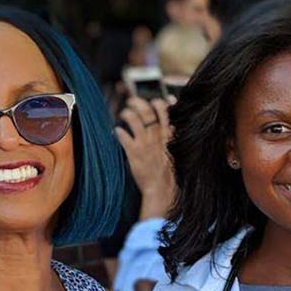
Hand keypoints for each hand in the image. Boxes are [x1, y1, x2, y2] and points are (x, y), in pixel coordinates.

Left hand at [114, 96, 175, 218]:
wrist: (161, 190)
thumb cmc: (167, 174)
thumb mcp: (174, 153)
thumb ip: (171, 138)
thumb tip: (171, 127)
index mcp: (166, 137)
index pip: (164, 113)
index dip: (159, 103)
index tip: (154, 100)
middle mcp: (155, 137)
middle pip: (146, 111)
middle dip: (138, 102)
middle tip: (132, 101)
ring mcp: (144, 144)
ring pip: (134, 119)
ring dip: (126, 113)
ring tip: (124, 113)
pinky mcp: (133, 152)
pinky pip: (122, 135)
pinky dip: (118, 131)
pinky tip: (116, 131)